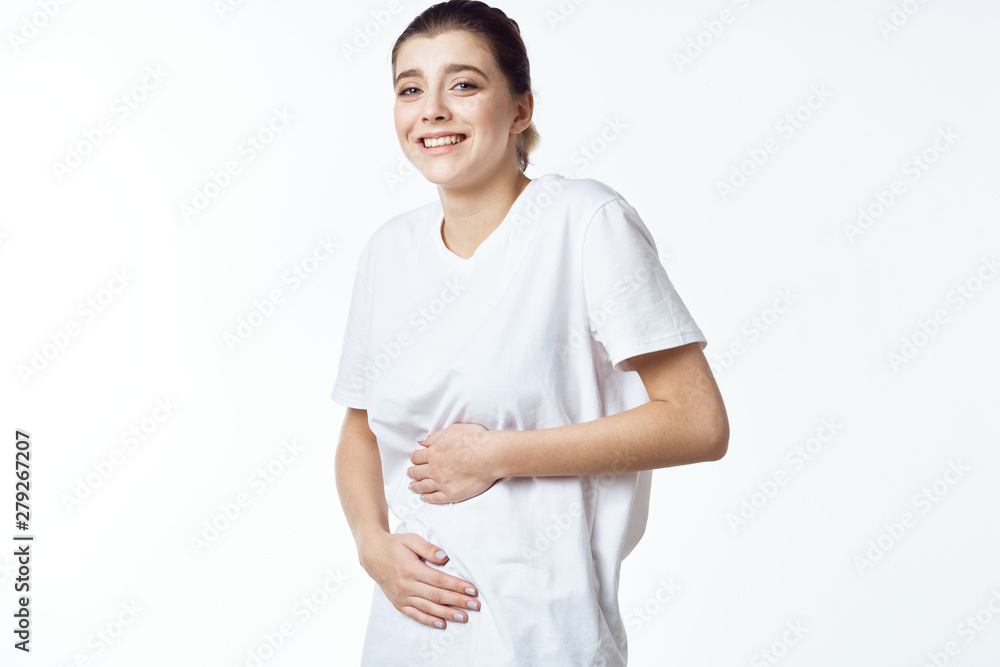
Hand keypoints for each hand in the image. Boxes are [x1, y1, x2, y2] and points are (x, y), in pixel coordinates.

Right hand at [359, 531, 480, 629]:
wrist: (373, 554)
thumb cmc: (395, 545)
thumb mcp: (411, 539)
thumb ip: (428, 548)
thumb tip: (445, 557)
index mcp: (411, 569)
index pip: (439, 580)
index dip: (457, 586)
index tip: (473, 590)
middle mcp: (406, 586)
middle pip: (437, 596)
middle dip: (458, 601)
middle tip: (475, 605)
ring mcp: (402, 596)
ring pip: (428, 608)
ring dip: (447, 613)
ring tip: (464, 617)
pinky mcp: (398, 603)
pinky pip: (415, 615)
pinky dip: (429, 620)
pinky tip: (442, 624)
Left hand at [408, 423, 499, 503]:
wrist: (490, 456)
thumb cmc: (476, 440)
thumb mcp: (453, 430)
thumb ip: (435, 437)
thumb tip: (422, 442)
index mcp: (433, 452)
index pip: (416, 457)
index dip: (415, 459)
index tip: (415, 460)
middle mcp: (434, 469)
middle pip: (417, 472)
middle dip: (412, 473)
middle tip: (410, 474)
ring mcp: (442, 483)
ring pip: (423, 486)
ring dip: (416, 486)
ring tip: (413, 487)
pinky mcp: (451, 494)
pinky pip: (434, 498)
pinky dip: (427, 498)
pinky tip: (424, 497)